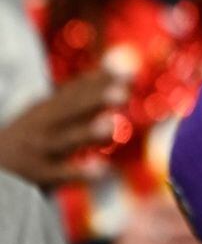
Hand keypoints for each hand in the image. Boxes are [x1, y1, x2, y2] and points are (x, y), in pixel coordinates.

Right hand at [0, 70, 125, 186]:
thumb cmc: (30, 136)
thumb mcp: (49, 112)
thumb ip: (81, 95)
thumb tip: (117, 69)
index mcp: (48, 107)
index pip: (77, 90)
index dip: (101, 81)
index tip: (128, 71)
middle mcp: (44, 124)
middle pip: (70, 110)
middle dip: (95, 101)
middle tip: (122, 93)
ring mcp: (40, 148)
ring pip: (64, 140)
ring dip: (87, 133)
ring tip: (110, 126)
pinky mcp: (39, 174)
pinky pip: (60, 173)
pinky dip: (80, 172)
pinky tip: (102, 170)